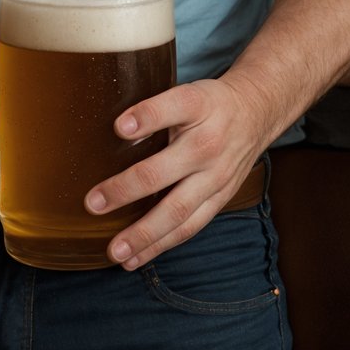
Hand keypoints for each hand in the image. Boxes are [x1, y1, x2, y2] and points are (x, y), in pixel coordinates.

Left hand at [84, 77, 263, 270]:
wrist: (256, 113)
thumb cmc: (208, 103)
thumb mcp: (186, 91)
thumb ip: (154, 110)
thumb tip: (112, 132)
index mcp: (197, 106)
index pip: (171, 108)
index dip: (146, 117)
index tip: (119, 127)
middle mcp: (207, 144)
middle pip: (164, 171)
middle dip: (127, 190)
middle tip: (93, 204)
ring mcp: (216, 176)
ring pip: (178, 211)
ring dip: (144, 234)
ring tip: (115, 251)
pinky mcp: (220, 199)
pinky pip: (189, 227)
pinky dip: (161, 245)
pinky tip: (136, 258)